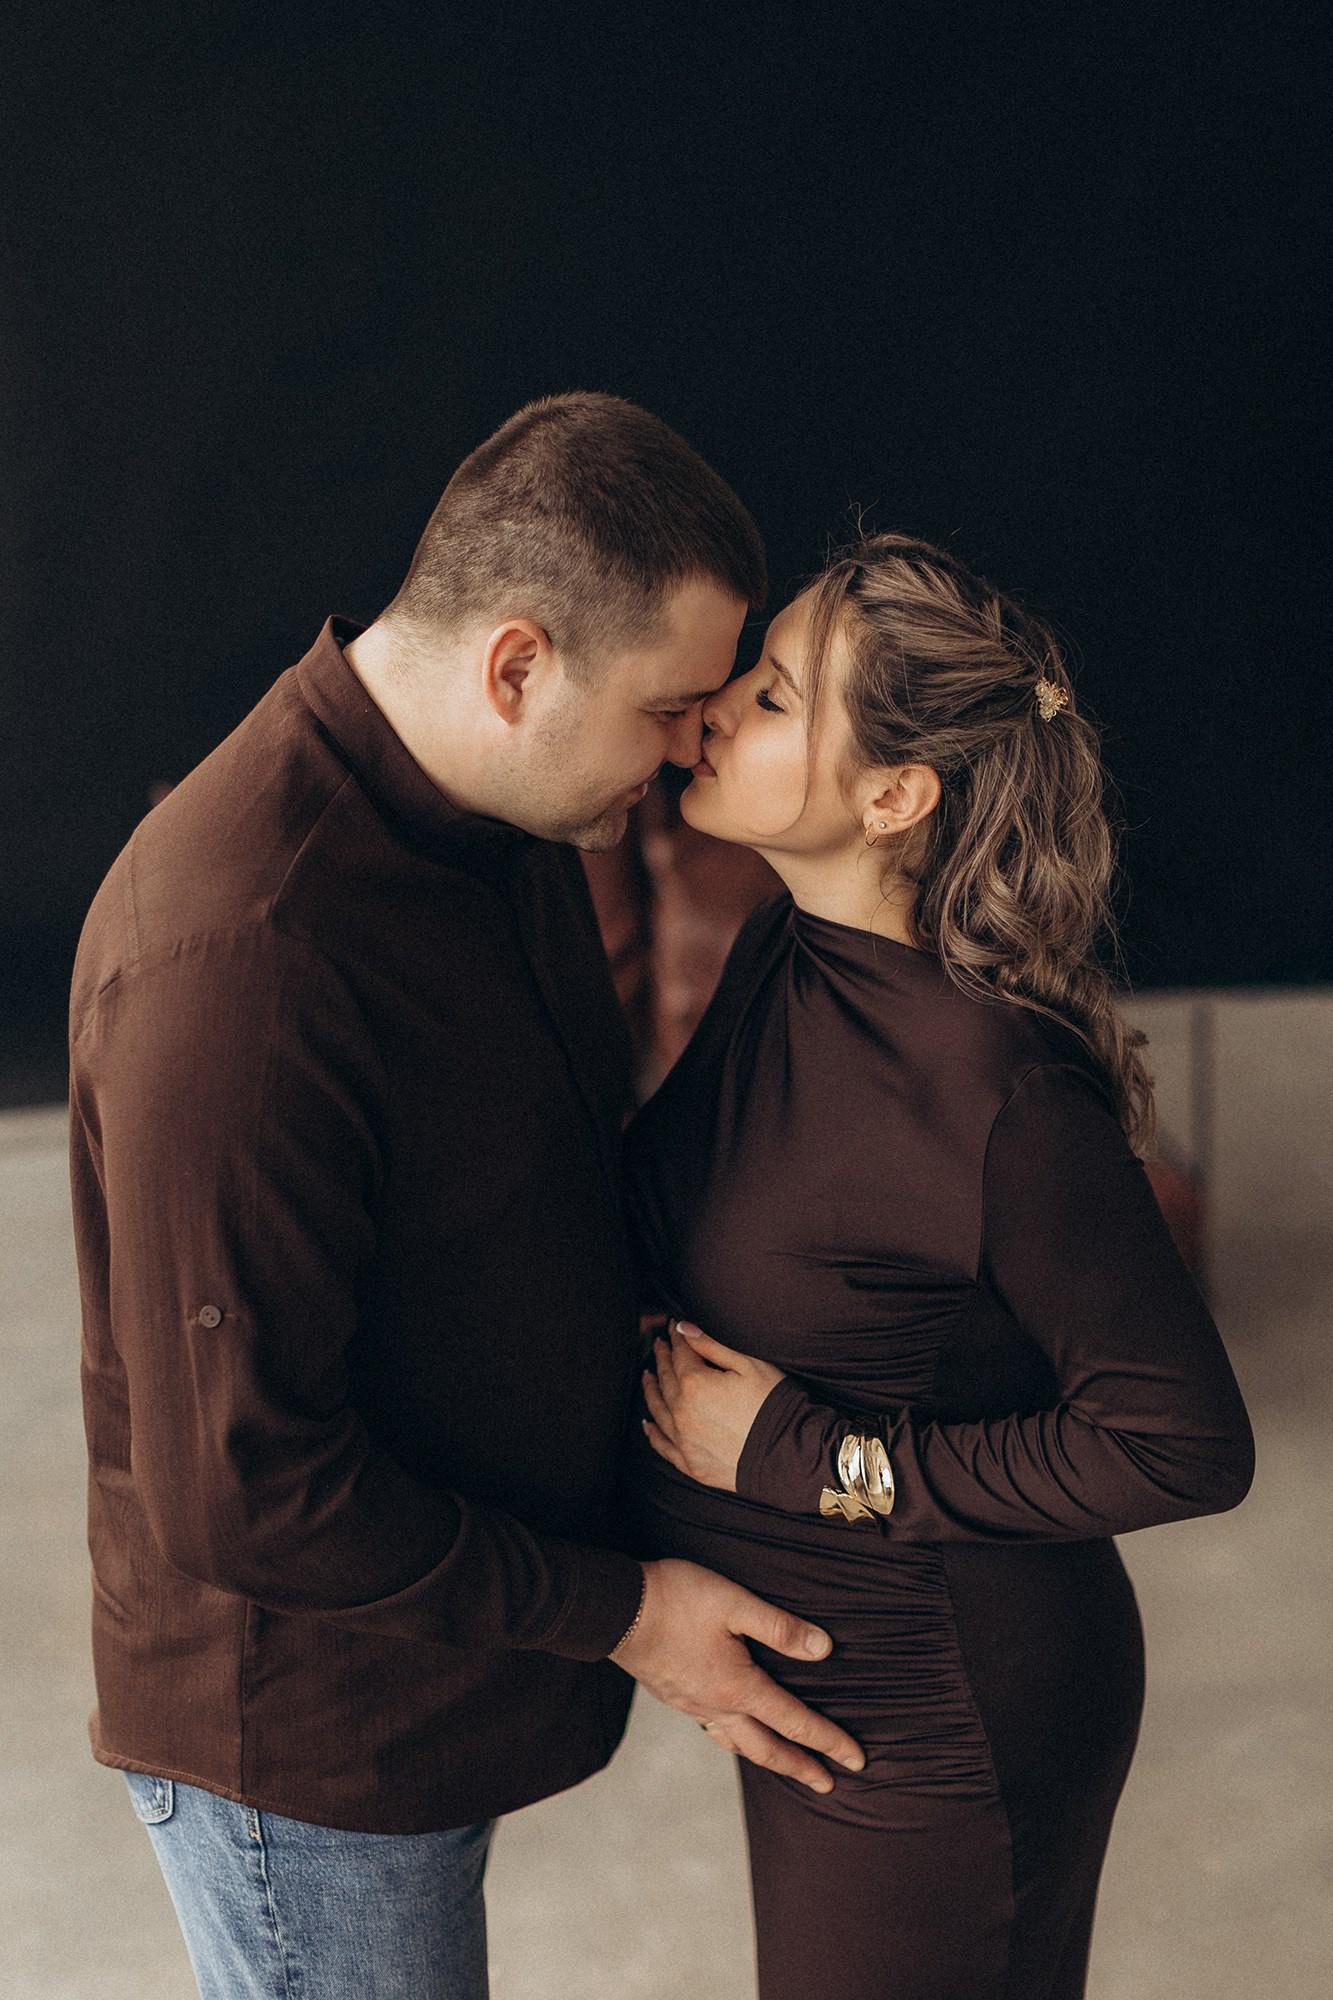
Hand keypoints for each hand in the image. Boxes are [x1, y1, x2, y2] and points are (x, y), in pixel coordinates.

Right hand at [610, 1558, 863, 1792]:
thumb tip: (823, 1650)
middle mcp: (716, 1707)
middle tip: (828, 1784)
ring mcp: (690, 1705)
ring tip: (784, 1764)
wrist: (613, 1609)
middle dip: (801, 1767)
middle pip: (767, 1748)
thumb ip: (780, 1628)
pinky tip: (731, 1729)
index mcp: (738, 1688)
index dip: (829, 1741)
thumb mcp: (734, 1603)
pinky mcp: (672, 1696)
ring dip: (767, 1758)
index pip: (794, 1722)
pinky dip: (734, 1740)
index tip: (857, 1760)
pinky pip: (712, 1729)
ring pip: (737, 1744)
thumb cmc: (676, 1599)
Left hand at [643, 1321, 783, 1492]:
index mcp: (695, 1384)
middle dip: (662, 1359)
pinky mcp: (691, 1464)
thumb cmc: (774, 1404)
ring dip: (651, 1390)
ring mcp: (685, 1441)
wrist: (792, 1454)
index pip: (680, 1354)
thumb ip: (711, 1345)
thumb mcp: (748, 1365)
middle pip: (666, 1379)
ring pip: (658, 1410)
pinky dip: (652, 1433)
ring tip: (648, 1376)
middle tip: (660, 1345)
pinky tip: (647, 1424)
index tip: (674, 1327)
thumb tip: (684, 1328)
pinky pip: (663, 1446)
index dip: (677, 1338)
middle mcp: (682, 1413)